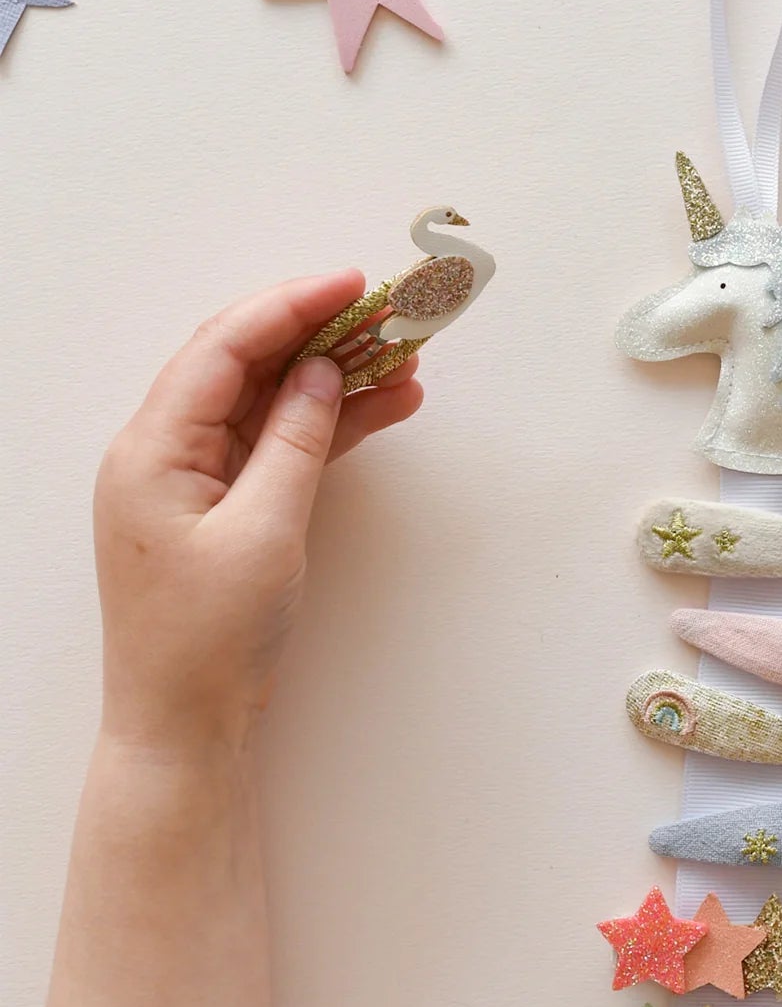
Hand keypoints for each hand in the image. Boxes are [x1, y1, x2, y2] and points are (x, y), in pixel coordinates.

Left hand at [94, 271, 422, 754]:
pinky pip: (283, 441)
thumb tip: (320, 370)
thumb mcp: (263, 532)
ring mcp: (199, 476)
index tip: (351, 281)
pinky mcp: (229, 502)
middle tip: (387, 310)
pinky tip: (385, 404)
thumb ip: (295, 441)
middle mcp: (168, 450)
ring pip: (273, 399)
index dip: (289, 305)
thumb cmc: (205, 639)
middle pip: (248, 363)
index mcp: (152, 448)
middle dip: (320, 331)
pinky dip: (331, 421)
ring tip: (404, 355)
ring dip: (335, 375)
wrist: (185, 725)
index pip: (223, 349)